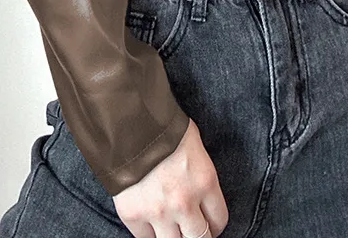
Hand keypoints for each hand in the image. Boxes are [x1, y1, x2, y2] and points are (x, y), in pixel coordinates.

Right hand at [112, 118, 227, 237]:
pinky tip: (150, 221)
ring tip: (171, 226)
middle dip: (197, 234)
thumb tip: (201, 196)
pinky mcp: (133, 215)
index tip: (209, 222)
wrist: (128, 120)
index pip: (219, 220)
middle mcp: (184, 202)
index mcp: (204, 182)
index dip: (214, 223)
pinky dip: (148, 233)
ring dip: (173, 236)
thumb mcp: (194, 146)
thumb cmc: (163, 126)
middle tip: (192, 229)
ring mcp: (158, 211)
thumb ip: (200, 175)